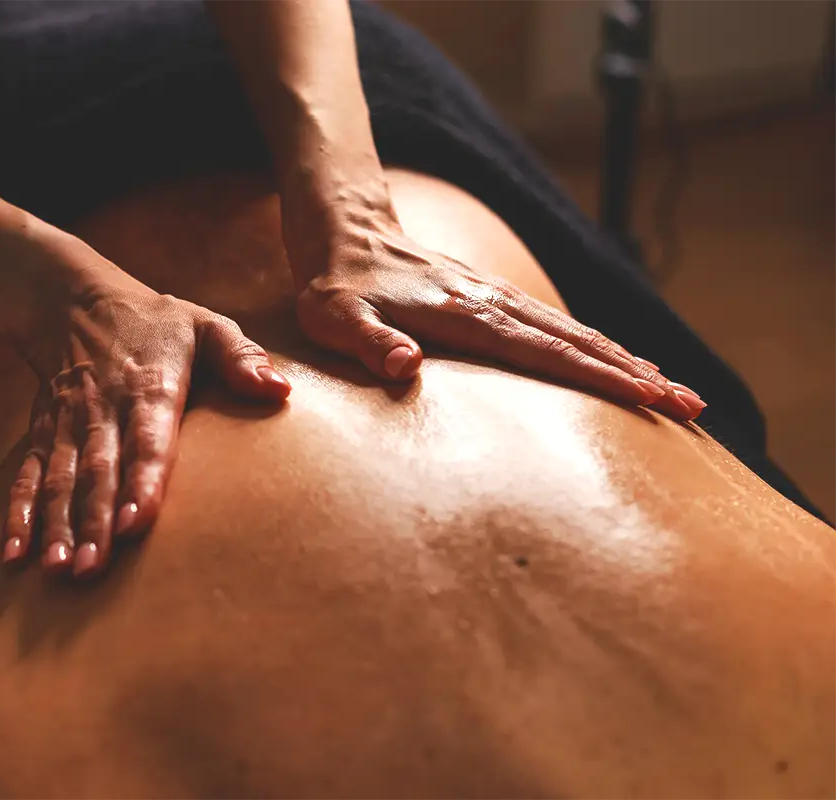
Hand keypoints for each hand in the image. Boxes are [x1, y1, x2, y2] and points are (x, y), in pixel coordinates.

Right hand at [1, 258, 290, 576]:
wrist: (76, 302)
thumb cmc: (157, 324)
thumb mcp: (207, 325)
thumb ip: (241, 358)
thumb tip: (279, 390)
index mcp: (150, 387)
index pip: (147, 439)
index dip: (142, 480)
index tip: (138, 521)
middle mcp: (104, 410)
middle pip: (97, 470)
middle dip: (94, 521)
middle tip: (94, 568)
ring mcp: (68, 425)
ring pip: (59, 480)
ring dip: (57, 527)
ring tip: (58, 570)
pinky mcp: (42, 435)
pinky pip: (28, 477)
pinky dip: (18, 516)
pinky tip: (14, 557)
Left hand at [295, 225, 704, 419]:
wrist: (345, 231)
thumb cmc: (335, 287)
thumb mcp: (336, 318)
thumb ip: (369, 342)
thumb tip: (405, 368)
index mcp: (465, 317)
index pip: (546, 352)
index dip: (599, 377)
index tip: (650, 398)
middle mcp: (493, 304)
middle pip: (579, 342)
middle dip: (636, 375)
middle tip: (691, 406)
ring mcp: (497, 298)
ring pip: (575, 332)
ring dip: (627, 361)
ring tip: (675, 389)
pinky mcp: (493, 298)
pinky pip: (556, 325)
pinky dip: (596, 345)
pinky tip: (618, 361)